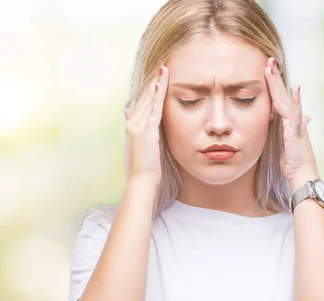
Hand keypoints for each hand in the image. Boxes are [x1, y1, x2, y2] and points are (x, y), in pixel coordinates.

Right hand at [123, 66, 168, 187]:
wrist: (141, 180)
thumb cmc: (145, 166)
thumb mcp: (143, 144)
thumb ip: (140, 128)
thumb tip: (129, 112)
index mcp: (133, 125)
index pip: (143, 101)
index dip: (150, 86)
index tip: (159, 74)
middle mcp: (133, 123)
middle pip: (144, 96)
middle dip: (154, 80)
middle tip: (162, 64)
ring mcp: (137, 127)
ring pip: (148, 101)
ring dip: (156, 84)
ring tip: (163, 69)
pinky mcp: (145, 132)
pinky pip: (152, 111)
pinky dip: (155, 98)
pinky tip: (159, 85)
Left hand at [265, 57, 318, 189]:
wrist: (302, 173)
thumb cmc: (294, 160)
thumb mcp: (288, 140)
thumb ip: (287, 128)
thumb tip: (296, 119)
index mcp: (288, 119)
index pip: (278, 97)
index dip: (273, 83)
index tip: (266, 68)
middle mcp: (293, 118)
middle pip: (282, 93)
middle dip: (275, 77)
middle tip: (269, 60)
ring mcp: (296, 123)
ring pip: (286, 100)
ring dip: (279, 84)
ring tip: (273, 69)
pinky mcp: (297, 131)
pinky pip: (295, 115)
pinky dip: (295, 102)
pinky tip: (295, 89)